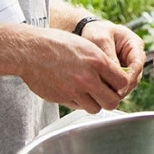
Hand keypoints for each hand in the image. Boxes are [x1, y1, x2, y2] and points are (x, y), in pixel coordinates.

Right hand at [17, 26, 135, 112]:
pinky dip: (80, 103)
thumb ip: (102, 63)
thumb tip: (115, 77)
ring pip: (96, 108)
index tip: (117, 84)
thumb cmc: (57, 44)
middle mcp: (88, 78)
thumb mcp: (86, 46)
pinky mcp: (63, 98)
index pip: (123, 82)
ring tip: (90, 92)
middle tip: (106, 93)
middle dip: (112, 98)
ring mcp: (75, 90)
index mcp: (97, 61)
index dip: (121, 85)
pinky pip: (79, 107)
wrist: (30, 51)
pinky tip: (76, 91)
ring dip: (96, 103)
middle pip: (112, 101)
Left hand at [79, 20, 145, 97]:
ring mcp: (129, 65)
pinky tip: (102, 92)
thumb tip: (115, 77)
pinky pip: (120, 84)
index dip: (130, 77)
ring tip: (104, 94)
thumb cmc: (96, 31)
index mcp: (135, 44)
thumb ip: (109, 57)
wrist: (89, 31)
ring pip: (129, 83)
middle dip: (124, 87)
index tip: (118, 87)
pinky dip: (112, 89)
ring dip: (118, 89)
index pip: (138, 64)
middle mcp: (135, 56)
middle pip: (135, 76)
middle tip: (110, 95)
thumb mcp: (101, 40)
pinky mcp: (121, 72)